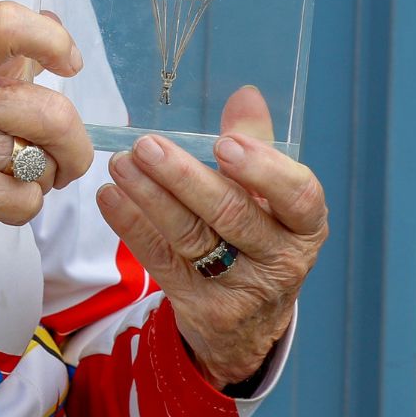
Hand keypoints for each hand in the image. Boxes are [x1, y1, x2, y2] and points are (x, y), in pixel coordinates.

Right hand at [0, 2, 93, 268]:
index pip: (8, 24)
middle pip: (52, 111)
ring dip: (42, 178)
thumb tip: (53, 24)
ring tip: (15, 176)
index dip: (52, 40)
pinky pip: (27, 198)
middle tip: (67, 157)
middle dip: (75, 146)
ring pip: (44, 161)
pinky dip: (23, 207)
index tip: (68, 65)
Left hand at [94, 85, 328, 387]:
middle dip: (185, 177)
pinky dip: (132, 227)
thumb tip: (245, 95)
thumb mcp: (269, 196)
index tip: (224, 144)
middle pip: (233, 215)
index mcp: (305, 225)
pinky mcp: (202, 306)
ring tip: (121, 164)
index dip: (263, 169)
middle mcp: (281, 260)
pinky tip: (110, 196)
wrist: (251, 321)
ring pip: (191, 237)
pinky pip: (161, 261)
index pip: (298, 196)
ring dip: (150, 197)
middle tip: (147, 145)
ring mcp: (241, 288)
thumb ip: (256, 145)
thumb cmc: (259, 236)